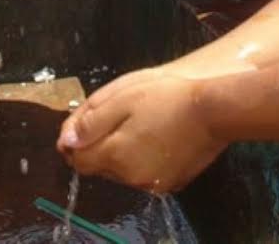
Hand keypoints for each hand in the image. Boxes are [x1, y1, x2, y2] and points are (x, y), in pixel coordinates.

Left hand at [56, 69, 225, 192]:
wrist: (214, 108)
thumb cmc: (166, 95)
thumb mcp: (122, 97)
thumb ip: (90, 122)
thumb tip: (65, 142)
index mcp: (115, 155)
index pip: (79, 160)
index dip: (76, 142)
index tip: (86, 123)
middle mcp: (130, 177)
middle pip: (100, 167)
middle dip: (101, 145)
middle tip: (118, 116)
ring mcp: (152, 184)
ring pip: (122, 172)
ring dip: (122, 153)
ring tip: (141, 124)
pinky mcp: (172, 184)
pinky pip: (144, 174)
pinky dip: (143, 160)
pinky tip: (157, 138)